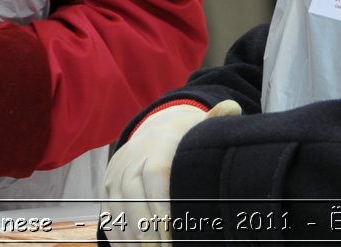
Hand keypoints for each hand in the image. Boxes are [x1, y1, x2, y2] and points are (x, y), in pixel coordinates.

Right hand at [102, 99, 240, 242]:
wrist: (151, 132)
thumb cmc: (183, 139)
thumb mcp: (198, 127)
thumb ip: (215, 120)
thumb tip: (233, 108)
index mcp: (157, 144)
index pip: (156, 173)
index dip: (162, 201)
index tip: (173, 227)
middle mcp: (131, 158)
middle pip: (133, 194)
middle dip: (146, 226)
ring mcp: (115, 174)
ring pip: (117, 206)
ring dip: (130, 235)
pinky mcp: (106, 189)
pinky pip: (107, 214)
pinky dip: (116, 236)